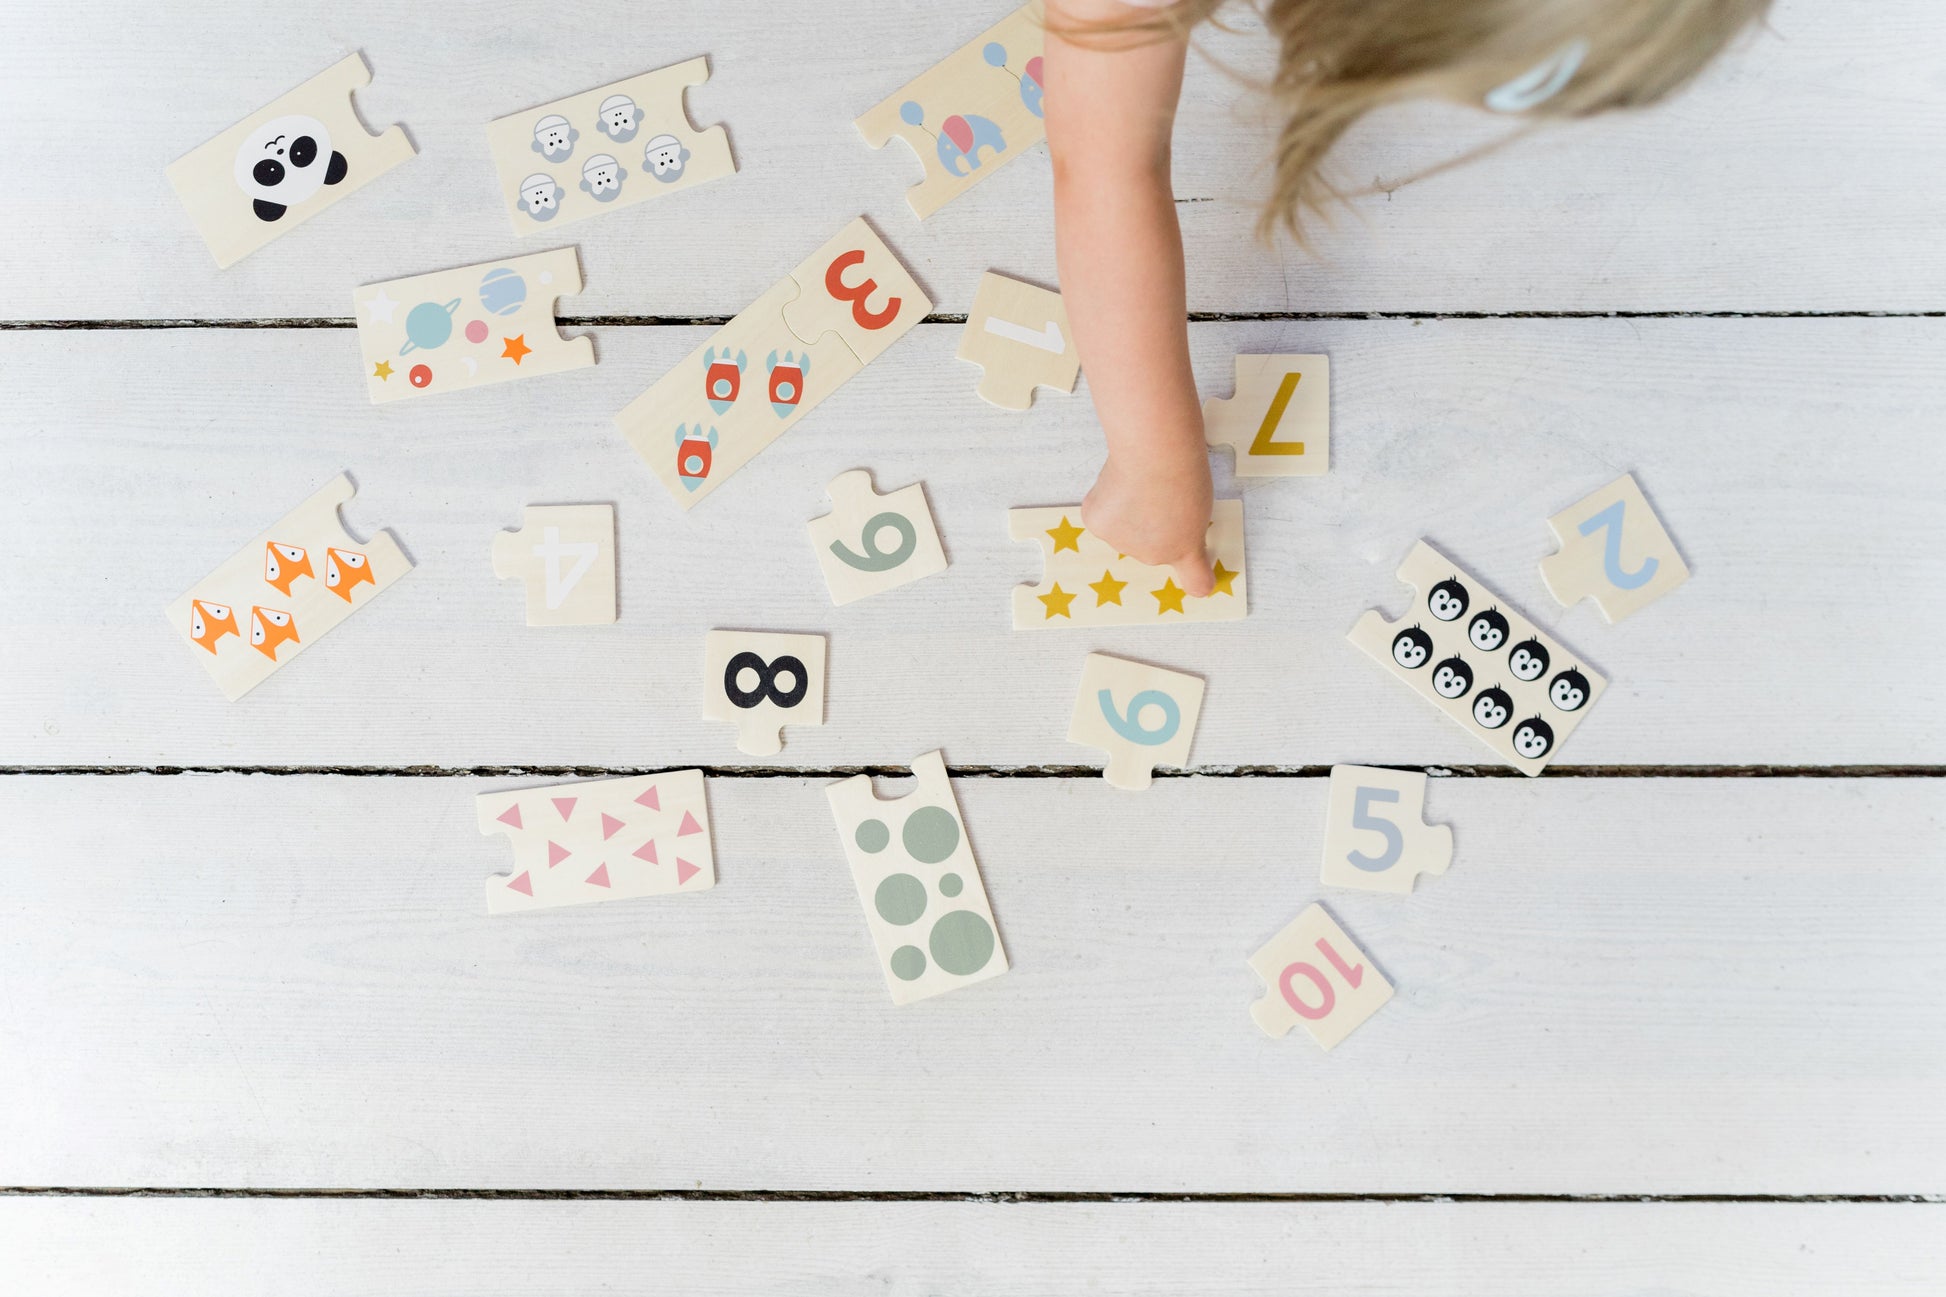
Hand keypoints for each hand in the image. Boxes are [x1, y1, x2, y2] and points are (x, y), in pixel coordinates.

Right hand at [1082, 450, 1214, 596]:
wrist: (1153, 456)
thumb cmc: (1183, 471)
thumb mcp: (1201, 502)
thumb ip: (1186, 524)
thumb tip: (1166, 522)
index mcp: (1187, 551)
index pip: (1196, 582)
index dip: (1196, 576)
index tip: (1198, 571)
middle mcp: (1153, 557)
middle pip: (1150, 545)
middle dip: (1152, 526)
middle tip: (1159, 494)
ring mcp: (1123, 544)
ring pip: (1123, 531)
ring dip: (1127, 513)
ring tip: (1138, 485)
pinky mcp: (1098, 527)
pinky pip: (1102, 517)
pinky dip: (1107, 502)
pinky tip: (1118, 484)